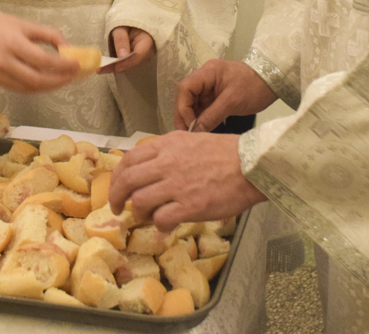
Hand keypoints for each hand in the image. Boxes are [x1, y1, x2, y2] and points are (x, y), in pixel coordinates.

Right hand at [0, 11, 76, 92]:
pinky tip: (47, 83)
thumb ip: (50, 35)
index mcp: (14, 44)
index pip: (43, 60)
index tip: (77, 65)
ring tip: (63, 80)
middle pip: (37, 79)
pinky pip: (19, 89)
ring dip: (49, 87)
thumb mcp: (27, 24)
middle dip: (59, 80)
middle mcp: (5, 62)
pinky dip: (36, 88)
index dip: (63, 65)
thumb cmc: (0, 25)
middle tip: (73, 76)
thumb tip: (69, 49)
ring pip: (29, 88)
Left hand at [100, 26, 155, 73]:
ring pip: (130, 65)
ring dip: (115, 67)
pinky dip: (116, 65)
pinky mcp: (137, 59)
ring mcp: (144, 57)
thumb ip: (121, 39)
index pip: (139, 55)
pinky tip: (105, 66)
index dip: (127, 63)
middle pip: (133, 63)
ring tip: (100, 68)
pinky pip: (127, 64)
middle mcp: (148, 52)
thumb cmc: (127, 23)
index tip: (115, 67)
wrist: (132, 23)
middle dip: (117, 67)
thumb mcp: (122, 26)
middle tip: (100, 69)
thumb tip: (122, 56)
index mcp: (148, 40)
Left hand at [109, 131, 266, 229]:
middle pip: (127, 181)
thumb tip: (151, 169)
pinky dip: (160, 226)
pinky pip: (161, 220)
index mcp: (168, 144)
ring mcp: (177, 185)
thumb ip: (169, 152)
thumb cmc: (226, 153)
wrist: (252, 164)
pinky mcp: (190, 206)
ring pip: (139, 202)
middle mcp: (167, 162)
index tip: (117, 188)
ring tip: (149, 216)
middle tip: (118, 207)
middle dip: (116, 197)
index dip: (117, 177)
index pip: (129, 159)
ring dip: (140, 212)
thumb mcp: (192, 141)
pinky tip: (167, 227)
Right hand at [174, 59, 277, 132]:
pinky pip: (202, 106)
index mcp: (208, 72)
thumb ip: (211, 116)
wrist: (273, 82)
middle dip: (184, 114)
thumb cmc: (254, 88)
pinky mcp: (215, 95)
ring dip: (191, 118)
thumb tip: (194, 132)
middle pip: (186, 95)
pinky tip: (200, 129)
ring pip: (192, 102)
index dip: (182, 107)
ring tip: (191, 134)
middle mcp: (205, 77)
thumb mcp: (233, 102)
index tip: (188, 125)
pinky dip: (200, 118)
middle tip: (186, 133)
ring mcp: (210, 86)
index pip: (185, 87)